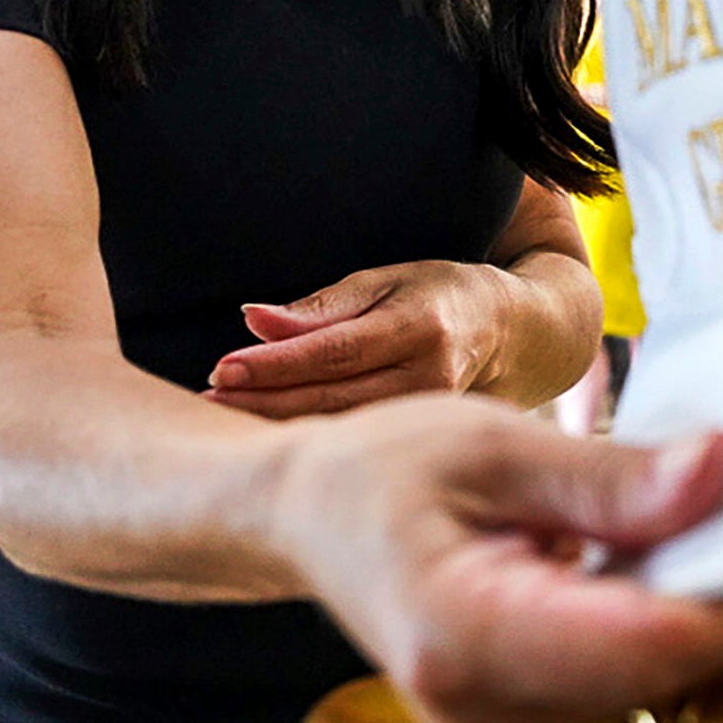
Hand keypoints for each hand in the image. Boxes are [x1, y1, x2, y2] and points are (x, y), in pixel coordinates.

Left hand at [207, 262, 518, 416]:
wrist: (517, 336)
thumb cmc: (441, 296)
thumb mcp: (388, 281)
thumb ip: (322, 307)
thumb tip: (253, 318)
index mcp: (420, 328)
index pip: (333, 352)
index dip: (275, 364)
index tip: (221, 370)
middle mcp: (429, 379)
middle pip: (330, 397)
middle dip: (263, 402)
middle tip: (205, 401)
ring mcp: (429, 418)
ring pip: (340, 426)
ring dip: (277, 425)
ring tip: (219, 420)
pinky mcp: (422, 441)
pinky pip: (356, 440)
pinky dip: (308, 438)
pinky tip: (265, 438)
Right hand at [269, 396, 722, 722]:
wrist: (309, 518)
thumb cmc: (386, 467)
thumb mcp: (494, 443)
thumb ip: (612, 476)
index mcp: (465, 638)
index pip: (650, 644)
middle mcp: (486, 719)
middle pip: (661, 665)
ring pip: (653, 676)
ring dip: (700, 601)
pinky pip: (624, 679)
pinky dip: (659, 617)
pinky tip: (666, 555)